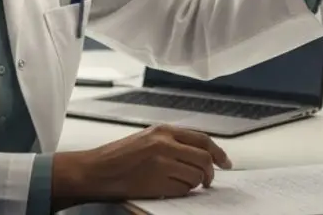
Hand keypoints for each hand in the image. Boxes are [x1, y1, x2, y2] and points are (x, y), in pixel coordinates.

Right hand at [51, 124, 231, 203]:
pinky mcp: (158, 181)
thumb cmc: (118, 157)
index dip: (219, 152)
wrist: (97, 170)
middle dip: (210, 173)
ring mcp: (162, 163)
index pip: (202, 139)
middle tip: (209, 180)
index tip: (225, 163)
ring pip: (196, 176)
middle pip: (204, 158)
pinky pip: (183, 189)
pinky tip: (169, 188)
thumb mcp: (147, 139)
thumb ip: (172, 142)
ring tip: (181, 184)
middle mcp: (165, 144)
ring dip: (194, 184)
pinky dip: (182, 192)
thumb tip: (199, 154)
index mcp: (163, 131)